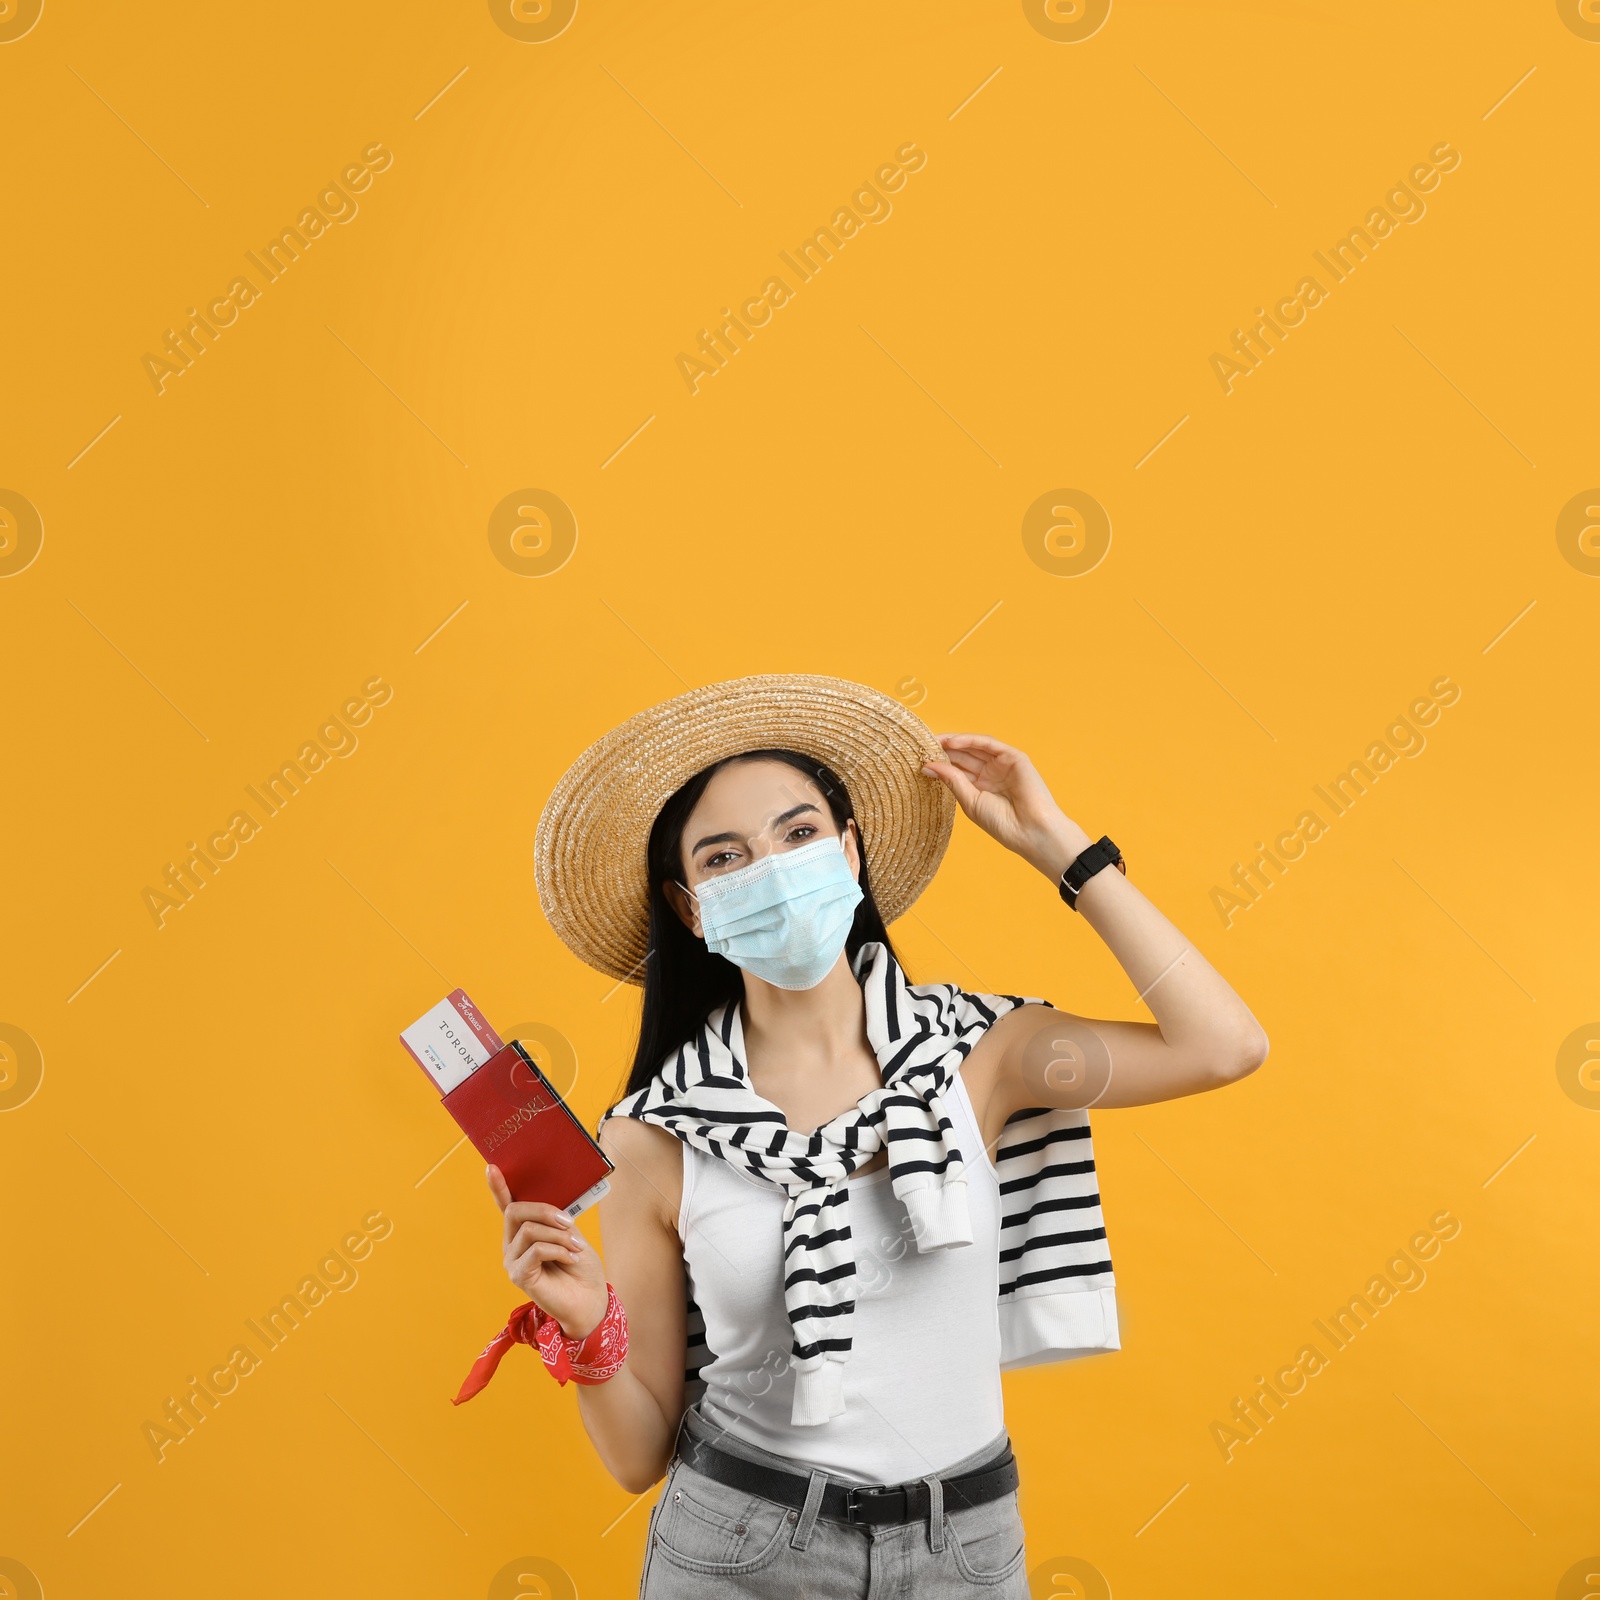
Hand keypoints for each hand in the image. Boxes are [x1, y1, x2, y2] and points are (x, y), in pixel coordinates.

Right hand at [486, 1165, 609, 1338]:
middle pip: (515, 1211)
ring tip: (576, 1248)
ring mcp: (513, 1261)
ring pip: (529, 1230)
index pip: (506, 1206)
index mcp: (524, 1232)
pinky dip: (558, 1250)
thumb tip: (549, 1208)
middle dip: (544, 1211)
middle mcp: (512, 1245)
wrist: (590, 1299)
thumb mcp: (569, 1234)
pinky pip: (536, 1250)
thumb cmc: (581, 1267)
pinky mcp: (519, 1276)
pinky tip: (571, 1258)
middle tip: (567, 1223)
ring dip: (558, 1235)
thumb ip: (555, 1220)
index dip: (498, 1187)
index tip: (492, 1167)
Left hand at [922, 733, 1092, 882]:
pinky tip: (953, 742)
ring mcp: (1003, 764)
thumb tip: (927, 765)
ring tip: (933, 741)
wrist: (1030, 832)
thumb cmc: (1002, 823)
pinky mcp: (1015, 758)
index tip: (919, 758)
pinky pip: (990, 744)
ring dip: (954, 742)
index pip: (957, 769)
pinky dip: (971, 740)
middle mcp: (991, 773)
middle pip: (964, 756)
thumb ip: (951, 780)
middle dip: (943, 749)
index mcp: (980, 787)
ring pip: (975, 747)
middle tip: (922, 745)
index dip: (939, 762)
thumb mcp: (970, 801)